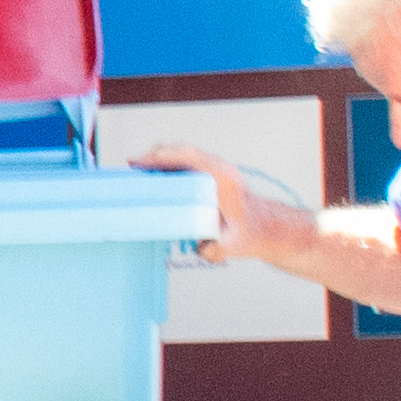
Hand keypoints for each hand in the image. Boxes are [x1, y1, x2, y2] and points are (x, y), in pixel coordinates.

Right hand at [127, 141, 312, 266]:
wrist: (268, 228)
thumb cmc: (251, 234)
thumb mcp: (234, 245)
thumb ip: (217, 250)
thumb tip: (200, 248)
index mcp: (222, 178)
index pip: (187, 157)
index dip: (159, 157)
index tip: (139, 164)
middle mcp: (219, 168)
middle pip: (180, 151)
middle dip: (153, 155)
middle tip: (133, 168)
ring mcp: (216, 168)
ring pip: (182, 154)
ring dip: (160, 159)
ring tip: (139, 172)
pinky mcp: (212, 174)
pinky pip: (186, 162)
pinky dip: (168, 165)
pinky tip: (156, 178)